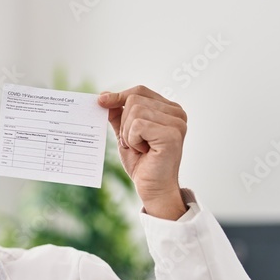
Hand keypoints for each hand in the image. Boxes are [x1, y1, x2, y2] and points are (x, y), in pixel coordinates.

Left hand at [97, 86, 187, 219]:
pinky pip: (138, 125)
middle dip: (125, 123)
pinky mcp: (171, 134)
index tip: (101, 101)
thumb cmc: (142, 163)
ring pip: (134, 112)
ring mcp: (176, 123)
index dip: (119, 96)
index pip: (140, 91)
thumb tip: (104, 96)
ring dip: (129, 134)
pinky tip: (144, 151)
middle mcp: (177, 113)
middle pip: (135, 99)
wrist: (152, 188)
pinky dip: (133, 140)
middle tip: (134, 143)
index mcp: (169, 110)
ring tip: (140, 148)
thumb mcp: (126, 134)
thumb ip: (118, 115)